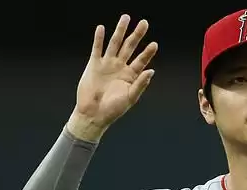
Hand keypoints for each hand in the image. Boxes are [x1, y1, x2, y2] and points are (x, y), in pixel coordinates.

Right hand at [67, 14, 157, 141]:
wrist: (93, 114)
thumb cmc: (113, 109)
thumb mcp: (130, 98)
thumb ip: (140, 84)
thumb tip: (151, 71)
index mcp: (130, 76)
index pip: (141, 60)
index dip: (147, 52)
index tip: (154, 44)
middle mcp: (120, 67)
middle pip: (130, 47)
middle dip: (137, 35)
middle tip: (144, 23)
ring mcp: (107, 65)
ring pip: (115, 44)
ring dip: (120, 31)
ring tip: (125, 18)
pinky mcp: (94, 65)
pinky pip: (97, 49)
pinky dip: (99, 39)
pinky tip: (101, 28)